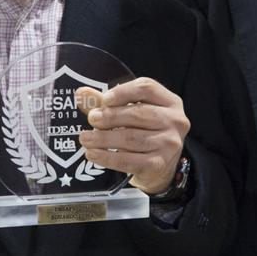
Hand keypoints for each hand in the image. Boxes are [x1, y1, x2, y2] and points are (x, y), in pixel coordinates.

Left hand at [76, 78, 188, 193]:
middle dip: (111, 116)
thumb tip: (82, 93)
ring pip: (131, 138)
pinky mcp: (158, 164)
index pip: (147, 88)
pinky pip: (129, 160)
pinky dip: (107, 157)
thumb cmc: (145, 132)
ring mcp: (169, 144)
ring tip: (85, 138)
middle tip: (92, 119)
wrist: (160, 167)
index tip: (105, 99)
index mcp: (170, 102)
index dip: (124, 91)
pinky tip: (93, 154)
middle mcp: (175, 121)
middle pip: (139, 114)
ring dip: (104, 138)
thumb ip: (107, 103)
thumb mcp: (132, 113)